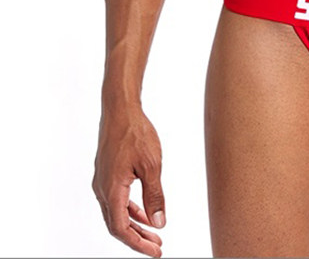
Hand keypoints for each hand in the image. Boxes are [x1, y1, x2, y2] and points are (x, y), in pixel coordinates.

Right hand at [92, 108, 165, 256]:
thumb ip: (155, 195)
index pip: (121, 229)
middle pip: (117, 225)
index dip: (138, 243)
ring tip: (154, 233)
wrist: (120, 110)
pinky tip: (145, 212)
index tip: (156, 250)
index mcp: (111, 190)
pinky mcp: (107, 174)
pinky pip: (117, 200)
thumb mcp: (152, 165)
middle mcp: (102, 190)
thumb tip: (159, 222)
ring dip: (135, 225)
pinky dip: (131, 209)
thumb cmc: (136, 134)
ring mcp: (103, 182)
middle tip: (157, 247)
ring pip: (117, 213)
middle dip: (138, 238)